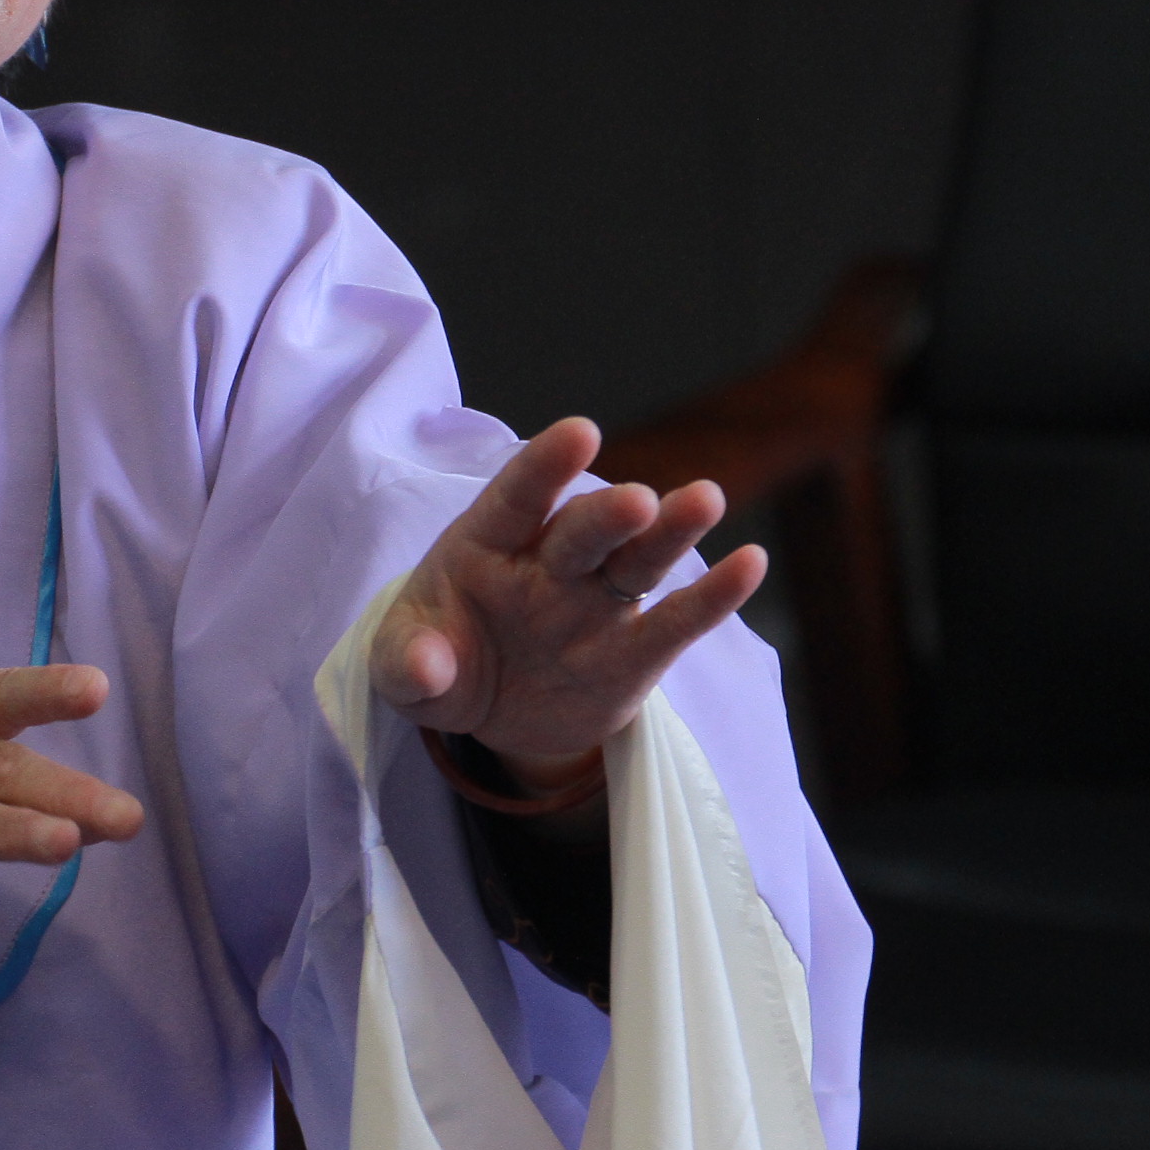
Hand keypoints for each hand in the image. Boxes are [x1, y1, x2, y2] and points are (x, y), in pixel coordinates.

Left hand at [370, 419, 764, 797]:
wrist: (486, 716)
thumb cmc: (438, 664)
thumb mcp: (401, 669)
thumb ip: (405, 664)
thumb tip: (425, 667)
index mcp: (486, 545)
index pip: (516, 498)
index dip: (545, 466)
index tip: (580, 432)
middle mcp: (549, 563)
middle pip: (584, 531)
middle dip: (609, 516)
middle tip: (638, 501)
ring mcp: (596, 603)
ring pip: (639, 560)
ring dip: (672, 532)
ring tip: (705, 499)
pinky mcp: (635, 652)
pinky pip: (677, 622)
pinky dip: (713, 597)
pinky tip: (749, 564)